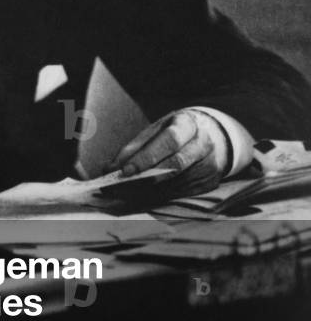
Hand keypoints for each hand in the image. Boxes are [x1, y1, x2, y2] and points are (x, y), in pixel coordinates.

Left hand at [106, 109, 228, 198]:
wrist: (208, 134)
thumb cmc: (174, 131)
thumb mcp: (155, 130)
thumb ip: (134, 148)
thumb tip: (111, 168)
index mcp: (188, 124)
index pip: (169, 141)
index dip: (147, 157)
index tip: (126, 170)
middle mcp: (203, 143)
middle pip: (175, 165)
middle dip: (146, 177)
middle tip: (122, 186)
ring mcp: (210, 164)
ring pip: (178, 183)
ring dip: (151, 191)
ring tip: (126, 193)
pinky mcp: (210, 182)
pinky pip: (182, 193)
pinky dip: (161, 196)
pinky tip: (143, 196)